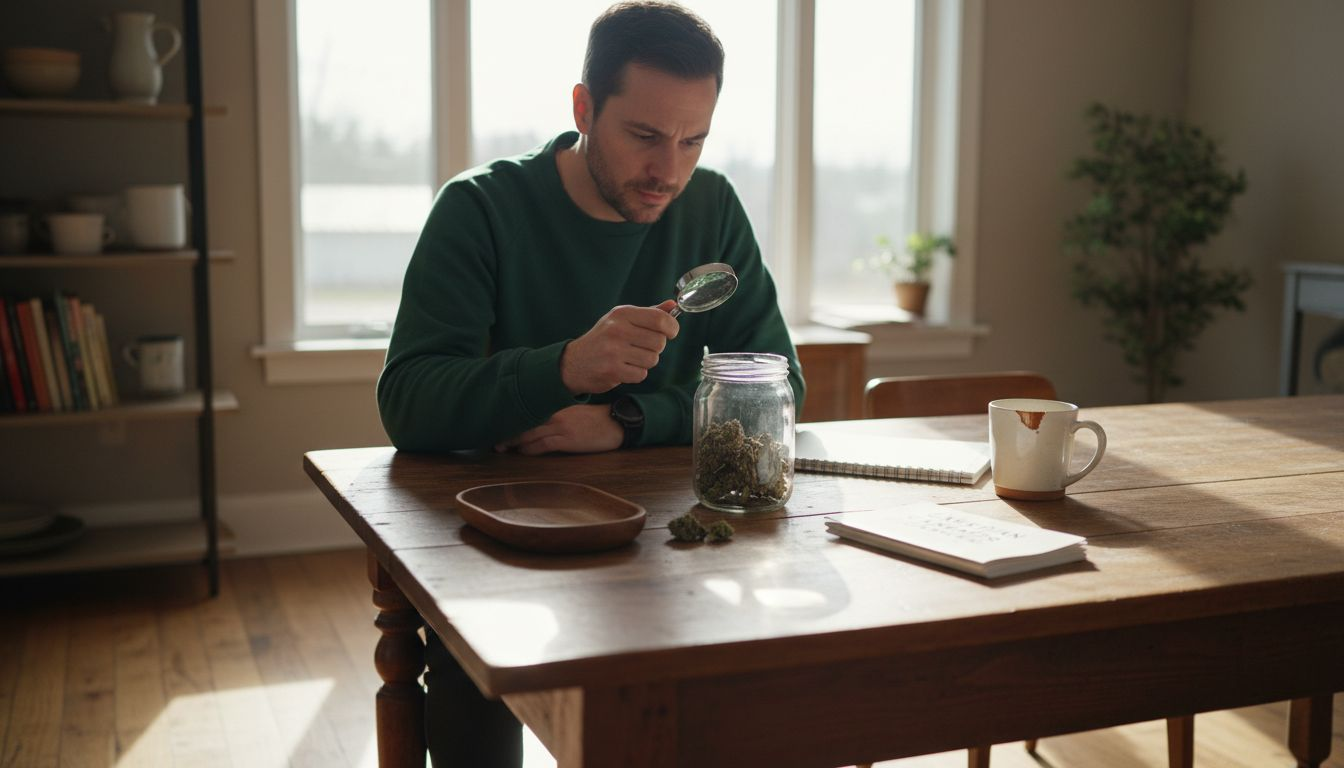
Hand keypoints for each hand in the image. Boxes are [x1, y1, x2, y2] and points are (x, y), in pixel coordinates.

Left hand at [494, 404, 621, 454]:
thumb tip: (540, 424)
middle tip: (494, 441)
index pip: (530, 411)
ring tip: (502, 447)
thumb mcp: (575, 412)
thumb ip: (557, 414)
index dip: (514, 420)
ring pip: (529, 434)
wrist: (617, 423)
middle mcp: (556, 414)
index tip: (501, 425)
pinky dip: (529, 449)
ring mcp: (561, 426)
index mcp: (557, 406)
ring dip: (514, 442)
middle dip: (508, 433)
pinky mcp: (567, 439)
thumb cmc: (597, 419)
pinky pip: (542, 445)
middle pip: (525, 423)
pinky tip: (522, 452)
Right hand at [560, 300, 678, 394]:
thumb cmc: (603, 339)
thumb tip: (672, 305)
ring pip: (652, 360)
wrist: (574, 362)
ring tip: (630, 358)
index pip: (660, 319)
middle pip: (659, 342)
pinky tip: (624, 368)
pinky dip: (636, 373)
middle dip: (656, 348)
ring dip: (645, 362)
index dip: (672, 328)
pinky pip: (641, 374)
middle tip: (642, 347)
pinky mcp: (612, 370)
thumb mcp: (621, 319)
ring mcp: (614, 351)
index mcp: (622, 314)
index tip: (670, 332)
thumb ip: (648, 313)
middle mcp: (617, 330)